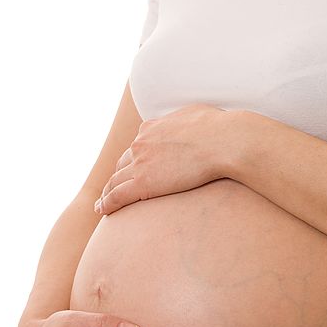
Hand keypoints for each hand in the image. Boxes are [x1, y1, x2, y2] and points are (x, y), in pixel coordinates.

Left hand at [94, 103, 234, 214]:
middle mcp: (140, 143)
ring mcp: (140, 163)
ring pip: (115, 181)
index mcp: (151, 128)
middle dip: (118, 176)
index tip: (134, 169)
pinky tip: (102, 211)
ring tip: (103, 204)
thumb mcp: (195, 114)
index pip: (137, 146)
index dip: (134, 159)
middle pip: (123, 163)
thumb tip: (189, 123)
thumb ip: (184, 121)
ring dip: (107, 192)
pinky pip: (118, 196)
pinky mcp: (144, 183)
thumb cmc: (219, 129)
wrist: (223, 141)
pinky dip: (107, 204)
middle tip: (113, 189)